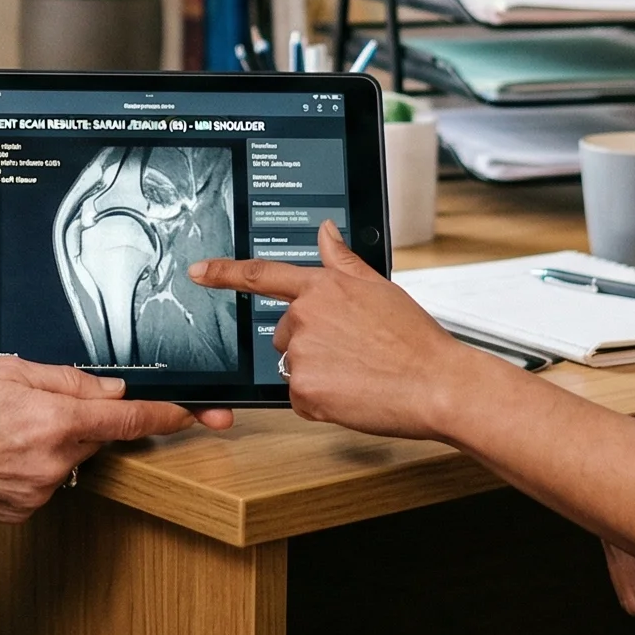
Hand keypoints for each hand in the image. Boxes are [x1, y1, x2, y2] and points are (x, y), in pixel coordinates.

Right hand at [0, 357, 227, 523]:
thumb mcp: (6, 369)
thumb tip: (111, 392)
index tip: (198, 415)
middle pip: (95, 438)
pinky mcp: (20, 512)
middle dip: (80, 419)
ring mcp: (36, 494)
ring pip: (69, 460)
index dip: (167, 416)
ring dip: (52, 441)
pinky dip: (33, 463)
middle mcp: (51, 465)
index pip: (128, 421)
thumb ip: (66, 380)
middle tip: (34, 403)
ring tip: (3, 425)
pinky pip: (45, 481)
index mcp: (52, 423)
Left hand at [191, 220, 486, 440]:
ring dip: (318, 374)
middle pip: (285, 334)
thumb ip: (343, 260)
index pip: (262, 274)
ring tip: (359, 373)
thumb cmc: (414, 340)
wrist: (437, 384)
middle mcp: (305, 316)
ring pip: (294, 367)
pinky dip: (321, 403)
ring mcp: (302, 354)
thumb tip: (325, 231)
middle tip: (354, 353)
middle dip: (311, 345)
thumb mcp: (380, 288)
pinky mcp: (303, 391)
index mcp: (323, 287)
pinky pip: (300, 399)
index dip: (224, 272)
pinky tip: (353, 395)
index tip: (198, 271)